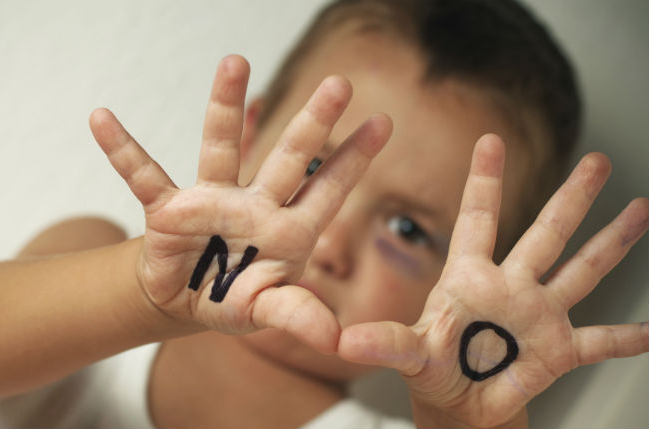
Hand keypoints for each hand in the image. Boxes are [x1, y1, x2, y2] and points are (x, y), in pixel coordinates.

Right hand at [89, 55, 392, 352]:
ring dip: (227, 107)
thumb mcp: (265, 312)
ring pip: (222, 147)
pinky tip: (102, 120)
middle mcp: (255, 205)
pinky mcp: (169, 209)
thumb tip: (335, 339)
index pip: (327, 190)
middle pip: (287, 158)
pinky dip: (122, 150)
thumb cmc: (233, 300)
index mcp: (287, 231)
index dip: (353, 159)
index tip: (384, 121)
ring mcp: (212, 201)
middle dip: (312, 123)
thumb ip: (297, 316)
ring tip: (236, 61)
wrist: (184, 302)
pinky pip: (143, 175)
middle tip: (340, 83)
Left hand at [338, 135, 648, 426]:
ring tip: (639, 208)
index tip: (489, 140)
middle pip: (545, 233)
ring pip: (581, 269)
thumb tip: (344, 343)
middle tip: (597, 160)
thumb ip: (384, 344)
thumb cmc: (433, 369)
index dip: (484, 181)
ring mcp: (538, 315)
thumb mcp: (408, 353)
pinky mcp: (558, 349)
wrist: (460, 406)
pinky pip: (599, 340)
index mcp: (469, 279)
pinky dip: (626, 338)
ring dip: (611, 241)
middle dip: (571, 198)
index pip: (478, 219)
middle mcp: (510, 287)